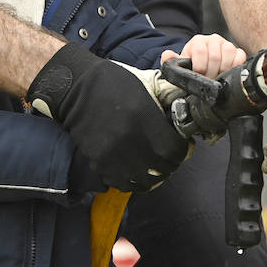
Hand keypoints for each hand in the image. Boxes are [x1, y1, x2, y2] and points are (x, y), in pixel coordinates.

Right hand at [27, 44, 190, 191]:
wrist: (78, 89)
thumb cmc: (116, 83)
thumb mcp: (147, 82)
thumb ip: (169, 97)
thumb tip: (189, 109)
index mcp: (144, 116)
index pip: (173, 150)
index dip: (183, 150)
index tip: (183, 145)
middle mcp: (128, 138)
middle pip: (161, 168)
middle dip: (171, 163)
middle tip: (170, 156)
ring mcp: (112, 154)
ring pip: (144, 181)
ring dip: (154, 176)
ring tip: (155, 165)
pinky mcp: (99, 162)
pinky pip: (123, 183)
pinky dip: (134, 181)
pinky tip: (137, 169)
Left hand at [162, 34, 246, 80]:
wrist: (204, 67)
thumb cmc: (193, 66)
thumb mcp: (181, 64)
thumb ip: (172, 61)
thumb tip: (167, 55)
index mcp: (198, 41)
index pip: (200, 51)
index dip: (199, 67)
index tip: (199, 75)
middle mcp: (213, 39)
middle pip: (215, 55)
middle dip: (211, 71)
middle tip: (208, 79)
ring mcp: (226, 44)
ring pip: (228, 53)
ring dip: (223, 69)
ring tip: (217, 76)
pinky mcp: (237, 51)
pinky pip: (240, 56)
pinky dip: (235, 65)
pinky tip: (228, 71)